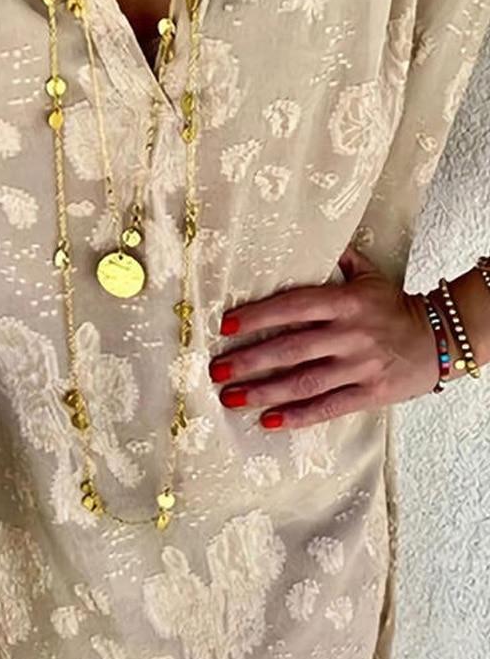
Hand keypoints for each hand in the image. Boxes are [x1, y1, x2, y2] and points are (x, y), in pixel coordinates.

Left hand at [210, 245, 440, 430]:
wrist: (441, 339)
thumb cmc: (393, 307)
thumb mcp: (369, 276)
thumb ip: (338, 260)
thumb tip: (310, 237)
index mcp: (345, 302)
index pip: (293, 307)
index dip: (258, 317)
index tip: (226, 326)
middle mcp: (349, 334)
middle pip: (291, 349)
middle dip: (249, 361)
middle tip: (217, 370)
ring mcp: (359, 366)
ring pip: (304, 382)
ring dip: (263, 392)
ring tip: (230, 399)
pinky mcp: (369, 394)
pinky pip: (328, 407)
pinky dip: (297, 416)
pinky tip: (268, 421)